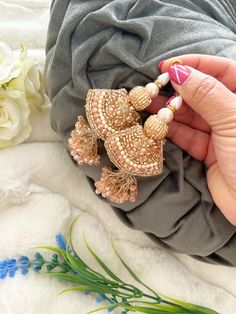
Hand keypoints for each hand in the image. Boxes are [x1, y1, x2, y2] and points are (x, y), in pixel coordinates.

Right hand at [147, 55, 235, 225]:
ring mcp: (220, 134)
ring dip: (169, 110)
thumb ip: (206, 93)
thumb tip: (179, 71)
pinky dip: (171, 131)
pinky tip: (155, 124)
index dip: (194, 65)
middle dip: (177, 90)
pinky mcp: (208, 153)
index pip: (220, 70)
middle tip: (151, 88)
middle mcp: (232, 113)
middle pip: (201, 93)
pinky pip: (186, 137)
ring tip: (146, 105)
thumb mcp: (233, 119)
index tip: (167, 66)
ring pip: (191, 116)